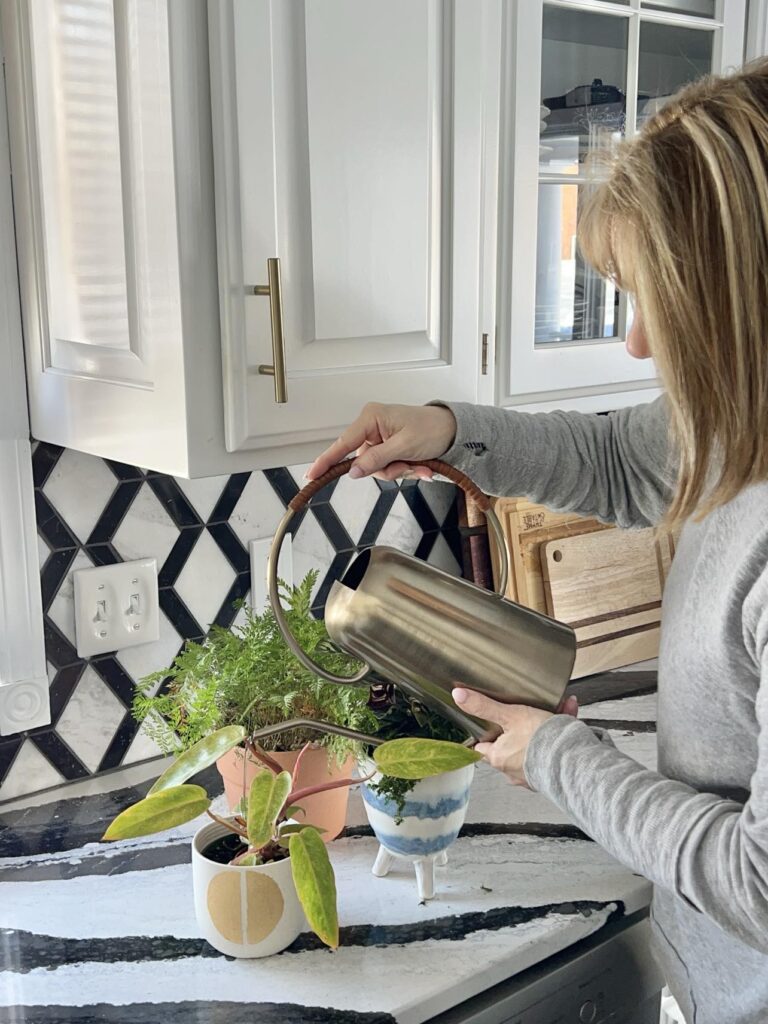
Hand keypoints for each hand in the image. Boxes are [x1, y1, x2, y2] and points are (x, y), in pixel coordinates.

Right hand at [306, 403, 456, 481]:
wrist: (454, 430)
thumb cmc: (432, 429)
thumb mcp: (404, 446)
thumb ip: (376, 459)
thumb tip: (353, 471)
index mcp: (371, 418)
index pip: (343, 443)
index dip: (326, 460)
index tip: (311, 475)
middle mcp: (371, 426)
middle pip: (363, 462)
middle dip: (387, 470)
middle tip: (408, 466)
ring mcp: (380, 438)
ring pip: (377, 468)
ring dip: (399, 471)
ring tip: (419, 464)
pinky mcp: (388, 447)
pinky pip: (388, 467)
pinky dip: (404, 470)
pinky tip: (422, 466)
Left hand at [452, 688, 578, 787]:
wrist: (574, 759)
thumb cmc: (541, 741)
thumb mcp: (510, 715)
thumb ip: (484, 706)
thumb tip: (460, 697)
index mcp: (499, 757)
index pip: (482, 747)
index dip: (484, 734)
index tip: (484, 728)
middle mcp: (513, 770)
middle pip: (509, 744)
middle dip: (521, 724)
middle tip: (529, 712)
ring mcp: (532, 773)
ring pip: (533, 744)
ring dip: (544, 725)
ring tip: (554, 710)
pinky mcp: (551, 773)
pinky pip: (551, 749)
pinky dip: (559, 733)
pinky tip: (568, 714)